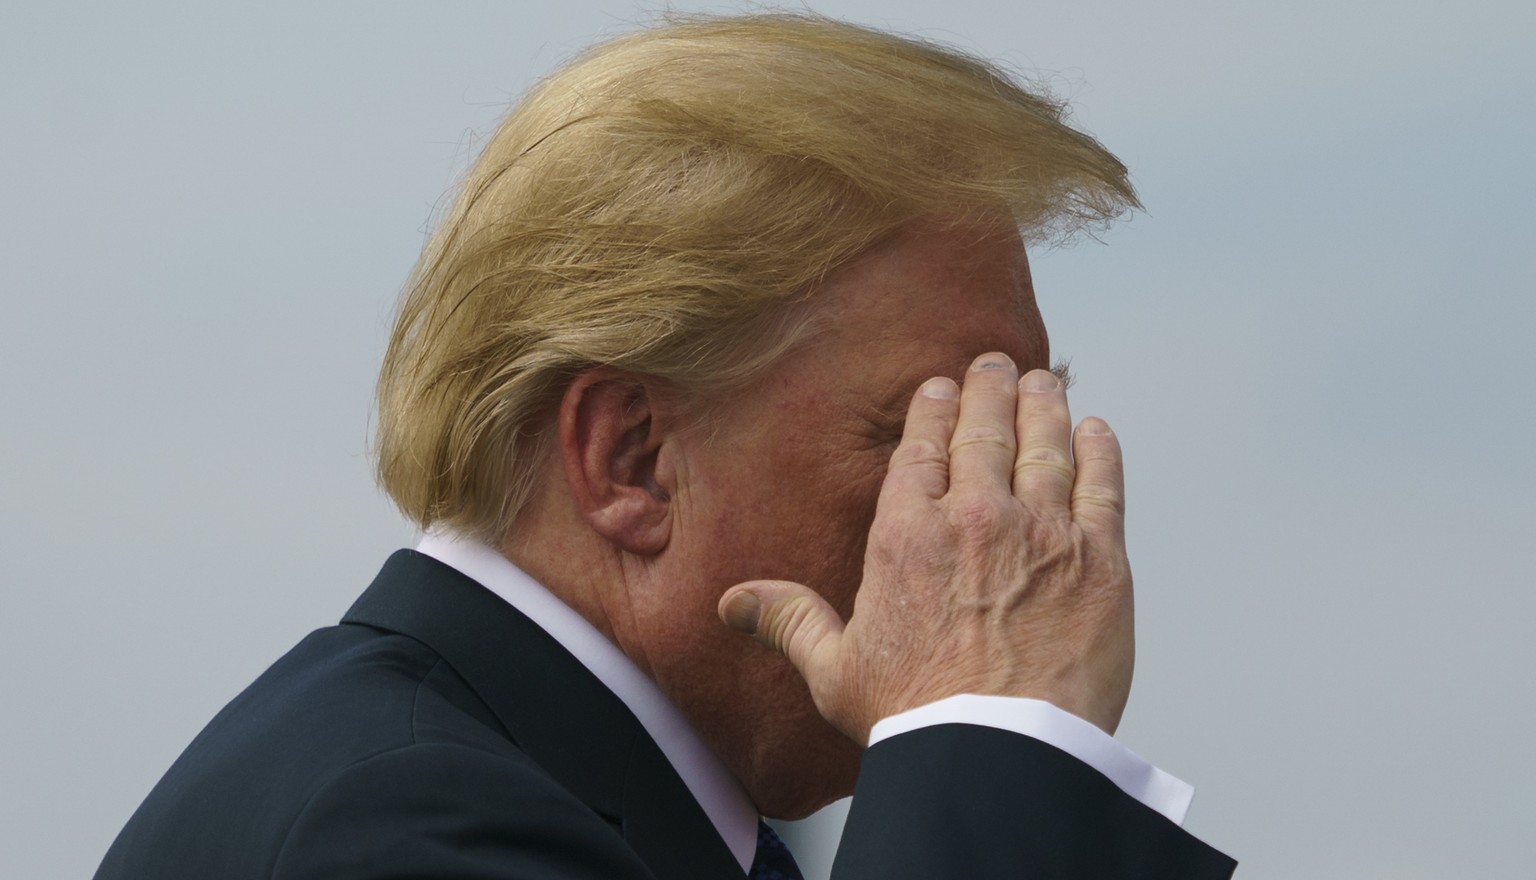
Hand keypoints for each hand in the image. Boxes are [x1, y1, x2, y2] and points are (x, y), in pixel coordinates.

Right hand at [718, 353, 1133, 741]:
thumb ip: (790, 621)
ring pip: (1044, 445)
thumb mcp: (835, 669)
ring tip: (1044, 380)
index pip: (921, 451)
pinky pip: (1102, 486)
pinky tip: (1095, 431)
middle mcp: (975, 518)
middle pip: (984, 431)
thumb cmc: (918, 718)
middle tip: (994, 366)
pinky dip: (1099, 451)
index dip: (931, 412)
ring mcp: (1042, 533)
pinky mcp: (1099, 560)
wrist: (999, 752)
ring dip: (1043, 405)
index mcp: (908, 536)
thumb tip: (735, 602)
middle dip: (989, 390)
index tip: (938, 390)